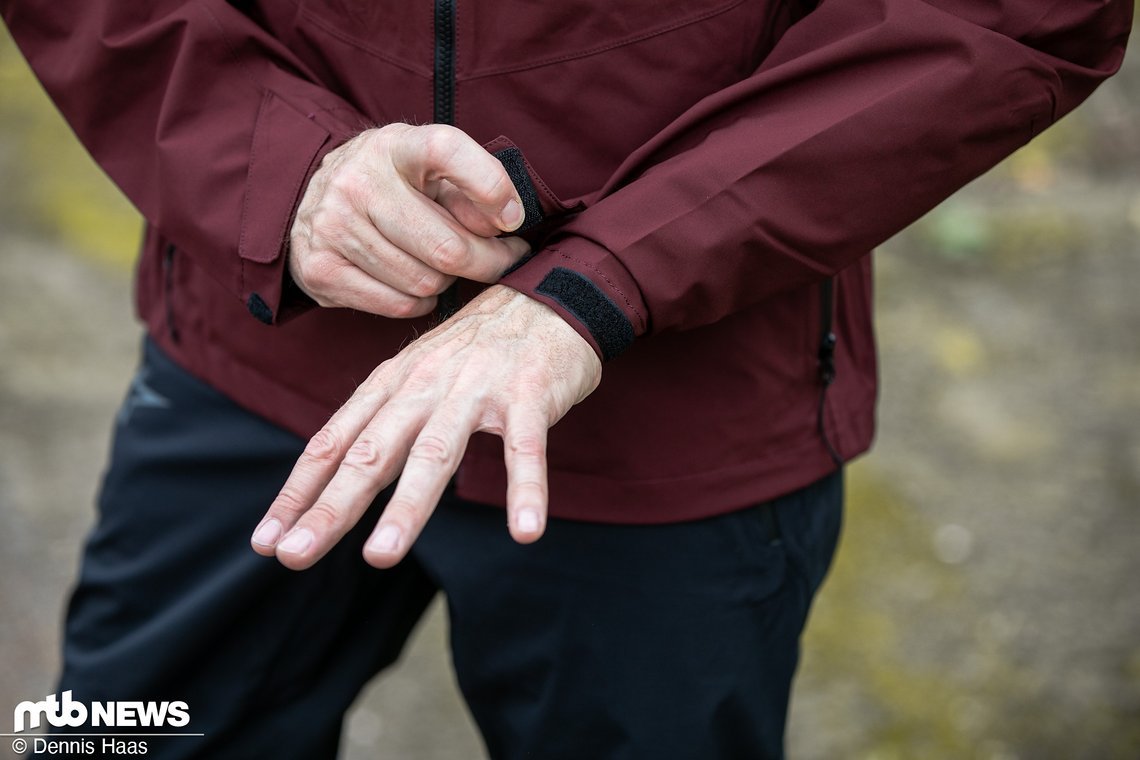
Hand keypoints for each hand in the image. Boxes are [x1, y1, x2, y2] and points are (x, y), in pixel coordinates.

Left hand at [250, 285, 601, 568]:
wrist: (551, 295)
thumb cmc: (479, 349)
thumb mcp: (418, 376)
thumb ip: (382, 424)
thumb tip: (332, 481)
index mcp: (391, 384)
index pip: (334, 443)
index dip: (298, 492)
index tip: (266, 541)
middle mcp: (424, 385)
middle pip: (371, 453)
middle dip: (330, 507)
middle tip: (293, 555)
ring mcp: (477, 388)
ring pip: (436, 452)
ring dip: (407, 507)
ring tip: (380, 557)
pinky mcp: (529, 394)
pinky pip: (526, 449)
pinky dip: (526, 490)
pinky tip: (526, 532)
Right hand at [289, 123, 530, 316]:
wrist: (316, 197)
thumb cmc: (394, 183)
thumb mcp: (431, 169)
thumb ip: (471, 191)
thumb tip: (504, 225)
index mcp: (393, 146)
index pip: (447, 150)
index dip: (490, 185)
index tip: (514, 218)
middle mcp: (357, 181)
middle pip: (446, 247)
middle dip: (488, 261)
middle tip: (500, 259)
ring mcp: (332, 226)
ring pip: (425, 282)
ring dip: (447, 281)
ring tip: (441, 263)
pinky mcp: (319, 269)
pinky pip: (399, 305)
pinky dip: (420, 302)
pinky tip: (414, 281)